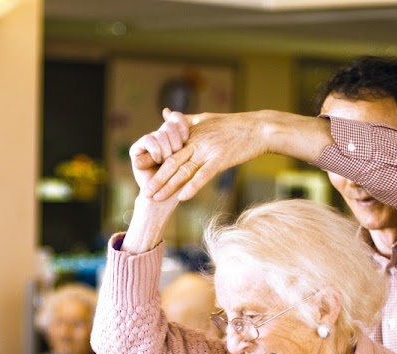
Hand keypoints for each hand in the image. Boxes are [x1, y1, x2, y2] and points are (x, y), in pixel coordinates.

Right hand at [130, 109, 192, 190]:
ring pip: (160, 133)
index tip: (187, 139)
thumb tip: (186, 120)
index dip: (182, 125)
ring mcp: (148, 143)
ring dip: (166, 149)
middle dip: (176, 142)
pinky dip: (155, 149)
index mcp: (173, 135)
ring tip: (167, 161)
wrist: (164, 200)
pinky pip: (148, 139)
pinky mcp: (136, 149)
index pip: (176, 118)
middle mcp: (159, 136)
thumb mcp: (190, 158)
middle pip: (169, 125)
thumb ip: (190, 138)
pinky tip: (158, 159)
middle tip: (177, 155)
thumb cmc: (181, 181)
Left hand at [143, 110, 265, 201]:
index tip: (137, 166)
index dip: (152, 158)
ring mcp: (208, 151)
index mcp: (192, 134)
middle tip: (144, 192)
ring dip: (168, 186)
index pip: (168, 148)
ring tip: (156, 198)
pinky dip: (192, 186)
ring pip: (183, 171)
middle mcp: (196, 142)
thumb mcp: (206, 118)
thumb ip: (185, 119)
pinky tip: (182, 197)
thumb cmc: (234, 125)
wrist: (258, 128)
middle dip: (156, 179)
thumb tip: (166, 113)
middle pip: (171, 162)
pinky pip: (203, 175)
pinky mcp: (221, 160)